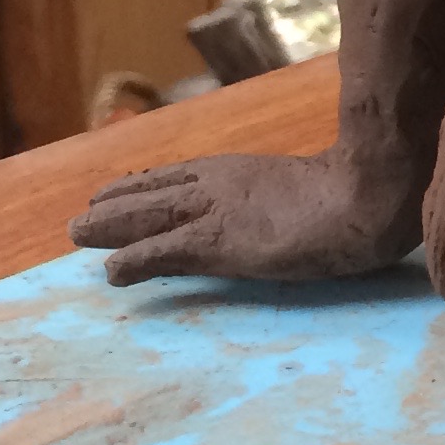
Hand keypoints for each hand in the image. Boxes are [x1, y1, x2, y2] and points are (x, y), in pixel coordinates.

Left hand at [71, 151, 418, 286]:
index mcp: (241, 171)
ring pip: (147, 217)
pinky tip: (111, 273)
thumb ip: (291, 191)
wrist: (366, 196)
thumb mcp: (313, 185)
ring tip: (78, 236)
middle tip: (83, 218)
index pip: (181, 178)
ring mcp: (214, 212)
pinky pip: (162, 252)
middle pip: (154, 193)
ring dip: (109, 227)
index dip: (147, 187)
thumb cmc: (357, 191)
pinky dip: (133, 260)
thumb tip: (297, 203)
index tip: (119, 192)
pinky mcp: (215, 242)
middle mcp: (218, 185)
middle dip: (117, 206)